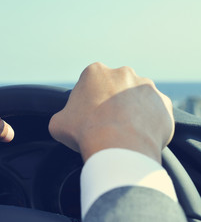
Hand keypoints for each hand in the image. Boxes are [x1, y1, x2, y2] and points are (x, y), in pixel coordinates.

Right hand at [49, 62, 173, 162]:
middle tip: (106, 124)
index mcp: (95, 73)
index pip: (90, 84)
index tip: (88, 117)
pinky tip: (139, 136)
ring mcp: (146, 87)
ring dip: (132, 111)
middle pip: (115, 88)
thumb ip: (62, 117)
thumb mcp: (58, 124)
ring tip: (124, 133)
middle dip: (111, 103)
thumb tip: (65, 122)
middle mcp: (123, 73)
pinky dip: (149, 122)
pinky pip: (155, 112)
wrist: (119, 149)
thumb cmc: (86, 133)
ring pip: (137, 98)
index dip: (88, 102)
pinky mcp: (164, 103)